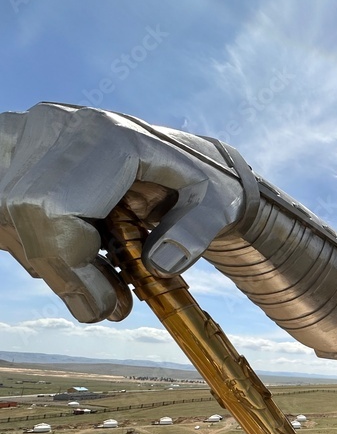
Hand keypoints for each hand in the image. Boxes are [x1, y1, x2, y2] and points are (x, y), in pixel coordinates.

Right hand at [0, 103, 245, 322]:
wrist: (189, 156)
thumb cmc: (205, 182)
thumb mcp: (218, 205)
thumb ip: (196, 233)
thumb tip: (162, 265)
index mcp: (109, 136)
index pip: (56, 207)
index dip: (70, 266)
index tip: (105, 306)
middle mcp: (61, 126)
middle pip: (23, 209)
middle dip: (58, 270)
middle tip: (102, 307)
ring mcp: (33, 134)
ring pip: (7, 210)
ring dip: (46, 259)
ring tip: (102, 281)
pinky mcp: (18, 150)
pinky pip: (5, 207)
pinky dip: (34, 242)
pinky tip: (81, 256)